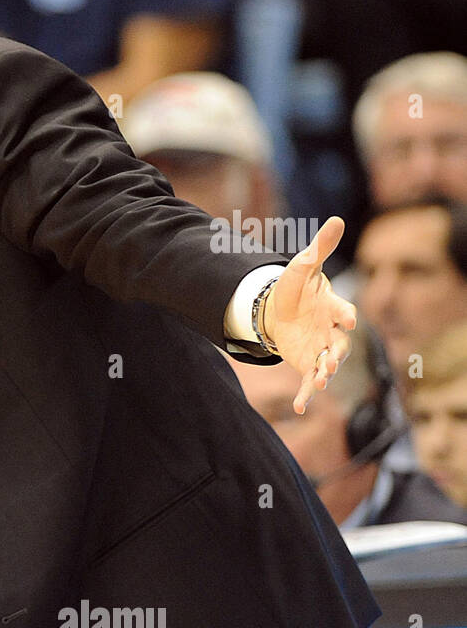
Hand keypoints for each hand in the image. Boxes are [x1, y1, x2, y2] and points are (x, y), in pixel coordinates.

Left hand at [260, 216, 356, 414]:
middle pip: (340, 344)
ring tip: (320, 379)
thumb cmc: (297, 288)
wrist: (281, 310)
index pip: (343, 311)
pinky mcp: (307, 364)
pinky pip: (310, 381)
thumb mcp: (303, 266)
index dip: (345, 315)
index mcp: (332, 307)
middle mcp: (331, 331)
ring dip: (325, 372)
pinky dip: (306, 394)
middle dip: (337, 352)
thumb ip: (319, 248)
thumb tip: (335, 219)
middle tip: (332, 359)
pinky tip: (300, 408)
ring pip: (328, 364)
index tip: (345, 320)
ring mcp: (320, 349)